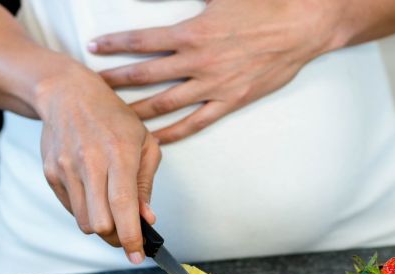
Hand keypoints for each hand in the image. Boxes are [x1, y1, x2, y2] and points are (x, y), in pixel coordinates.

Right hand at [35, 66, 160, 262]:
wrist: (68, 94)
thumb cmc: (112, 117)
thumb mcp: (143, 142)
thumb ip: (145, 184)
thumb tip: (146, 219)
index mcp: (118, 152)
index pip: (123, 206)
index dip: (131, 236)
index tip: (138, 255)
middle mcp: (89, 161)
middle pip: (101, 223)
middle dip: (117, 237)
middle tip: (128, 235)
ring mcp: (66, 168)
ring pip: (84, 221)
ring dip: (101, 225)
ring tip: (111, 210)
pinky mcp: (51, 173)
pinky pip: (71, 208)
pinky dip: (85, 210)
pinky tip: (93, 192)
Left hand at [91, 0, 338, 143]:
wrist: (302, 26)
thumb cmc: (263, 3)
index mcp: (193, 33)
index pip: (142, 40)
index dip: (115, 43)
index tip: (94, 47)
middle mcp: (199, 62)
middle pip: (146, 76)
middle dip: (115, 81)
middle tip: (92, 87)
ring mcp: (215, 85)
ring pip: (166, 103)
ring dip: (137, 110)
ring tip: (114, 117)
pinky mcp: (231, 101)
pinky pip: (196, 122)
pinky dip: (173, 132)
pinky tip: (154, 138)